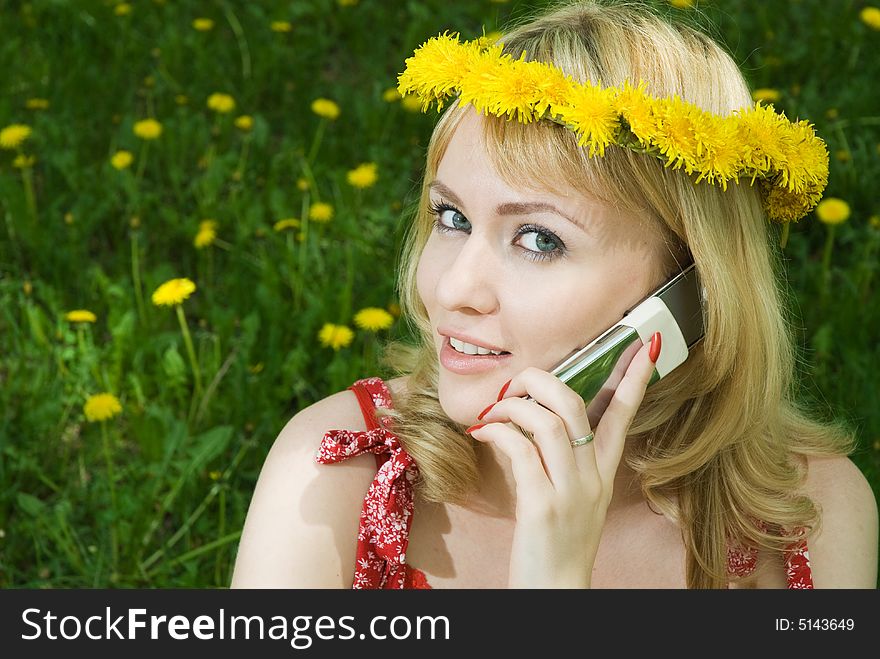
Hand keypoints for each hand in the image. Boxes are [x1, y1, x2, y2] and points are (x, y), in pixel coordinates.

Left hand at [467, 332, 660, 587]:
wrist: (555, 592)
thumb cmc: (554, 544)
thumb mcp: (570, 498)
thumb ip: (558, 460)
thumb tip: (526, 423)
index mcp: (602, 474)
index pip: (623, 417)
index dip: (633, 379)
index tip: (643, 345)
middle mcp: (592, 479)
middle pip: (577, 406)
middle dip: (543, 381)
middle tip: (517, 382)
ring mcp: (570, 492)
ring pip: (549, 423)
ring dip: (514, 407)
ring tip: (493, 412)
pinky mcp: (543, 507)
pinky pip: (520, 451)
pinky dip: (498, 433)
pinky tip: (482, 433)